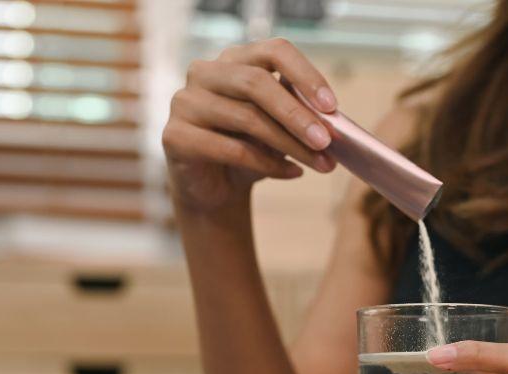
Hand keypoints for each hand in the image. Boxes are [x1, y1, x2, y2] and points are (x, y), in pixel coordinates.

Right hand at [163, 38, 337, 214]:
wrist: (216, 188)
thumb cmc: (251, 149)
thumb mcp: (280, 127)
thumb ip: (299, 115)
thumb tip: (332, 120)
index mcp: (235, 60)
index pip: (273, 50)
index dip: (305, 75)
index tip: (331, 106)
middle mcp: (205, 73)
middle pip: (257, 83)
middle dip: (297, 114)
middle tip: (326, 141)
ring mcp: (185, 102)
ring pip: (247, 118)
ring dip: (290, 145)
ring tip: (319, 164)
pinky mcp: (175, 135)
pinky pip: (231, 149)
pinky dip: (268, 165)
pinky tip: (291, 173)